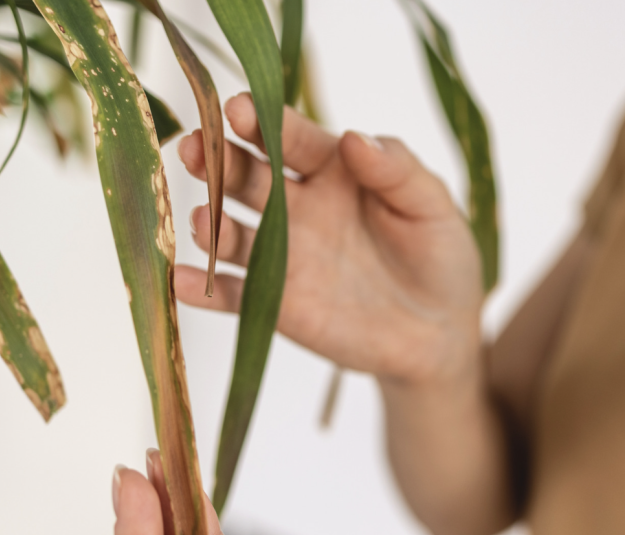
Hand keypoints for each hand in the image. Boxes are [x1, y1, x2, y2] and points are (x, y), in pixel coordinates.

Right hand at [175, 94, 483, 385]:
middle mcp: (297, 207)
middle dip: (218, 160)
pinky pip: (232, 295)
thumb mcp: (433, 207)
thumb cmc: (441, 258)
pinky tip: (182, 282)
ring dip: (212, 225)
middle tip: (195, 148)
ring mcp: (282, 257)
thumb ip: (397, 171)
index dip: (264, 122)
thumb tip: (355, 138)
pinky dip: (203, 290)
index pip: (291, 138)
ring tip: (206, 220)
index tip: (238, 108)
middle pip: (248, 177)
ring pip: (233, 233)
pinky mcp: (275, 305)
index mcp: (333, 170)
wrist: (440, 335)